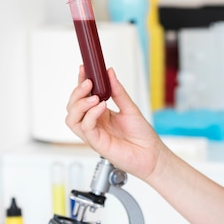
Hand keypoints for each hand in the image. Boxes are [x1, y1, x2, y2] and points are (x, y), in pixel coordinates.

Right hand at [66, 66, 162, 180]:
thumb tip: (110, 73)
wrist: (152, 154)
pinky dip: (91, 115)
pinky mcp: (96, 143)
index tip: (84, 68)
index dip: (80, 82)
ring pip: (72, 118)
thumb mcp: (130, 108)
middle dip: (77, 92)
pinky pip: (86, 127)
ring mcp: (93, 134)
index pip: (83, 97)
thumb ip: (118, 91)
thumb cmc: (142, 136)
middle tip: (89, 82)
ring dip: (80, 104)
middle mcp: (94, 123)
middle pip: (72, 107)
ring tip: (94, 97)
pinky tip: (101, 107)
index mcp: (100, 114)